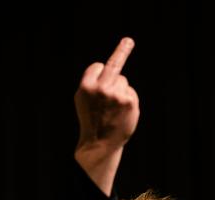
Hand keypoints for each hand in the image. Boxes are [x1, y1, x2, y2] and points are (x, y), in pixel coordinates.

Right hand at [74, 37, 139, 194]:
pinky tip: (121, 112)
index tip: (104, 65)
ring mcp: (116, 94)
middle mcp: (101, 88)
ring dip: (120, 90)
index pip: (97, 66)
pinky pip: (130, 92)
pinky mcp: (129, 101)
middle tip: (129, 40)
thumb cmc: (91, 120)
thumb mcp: (84, 100)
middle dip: (122, 50)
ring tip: (113, 109)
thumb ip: (92, 83)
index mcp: (86, 87)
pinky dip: (128, 100)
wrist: (99, 144)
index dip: (99, 71)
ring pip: (123, 81)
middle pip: (113, 67)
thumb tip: (108, 66)